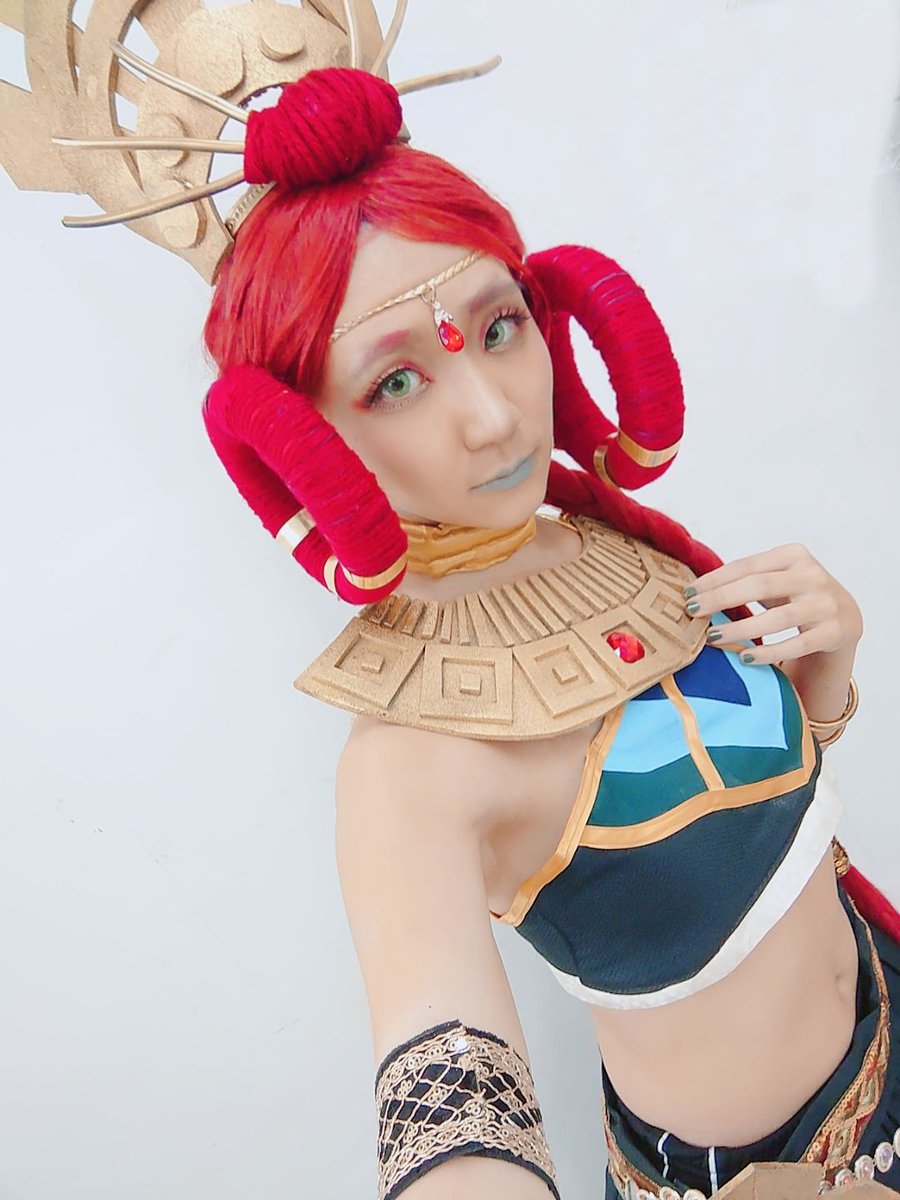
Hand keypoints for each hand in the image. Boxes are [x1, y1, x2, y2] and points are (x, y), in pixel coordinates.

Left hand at [683, 543, 863, 665]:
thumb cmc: (796, 596)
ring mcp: (826, 604)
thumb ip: (745, 579)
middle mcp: (812, 575)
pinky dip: (770, 652)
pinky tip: (745, 657)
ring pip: (779, 618)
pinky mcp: (834, 632)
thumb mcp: (776, 579)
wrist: (845, 616)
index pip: (747, 565)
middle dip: (721, 598)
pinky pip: (797, 644)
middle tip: (692, 611)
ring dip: (741, 628)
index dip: (715, 579)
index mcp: (794, 555)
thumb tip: (694, 592)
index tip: (688, 592)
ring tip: (713, 637)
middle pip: (760, 586)